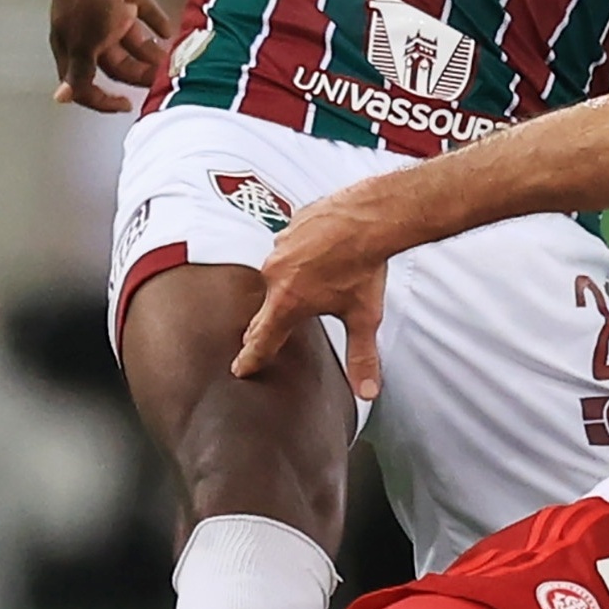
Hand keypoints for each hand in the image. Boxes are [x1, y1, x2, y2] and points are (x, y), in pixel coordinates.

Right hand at [50, 0, 171, 113]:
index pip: (84, 81)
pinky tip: (170, 33)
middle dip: (137, 73)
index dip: (102, 98)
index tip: (125, 105)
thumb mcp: (83, 42)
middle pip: (115, 62)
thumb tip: (61, 98)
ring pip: (132, 41)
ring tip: (171, 59)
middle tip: (160, 79)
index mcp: (72, 44)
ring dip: (151, 52)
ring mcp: (107, 11)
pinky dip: (158, 24)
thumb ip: (78, 72)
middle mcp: (88, 30)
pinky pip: (146, 14)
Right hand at [232, 199, 390, 398]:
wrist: (369, 217)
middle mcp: (275, 275)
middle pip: (264, 309)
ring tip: (301, 289)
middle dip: (263, 326)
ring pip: (275, 275)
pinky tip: (314, 257)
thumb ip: (362, 357)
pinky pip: (287, 249)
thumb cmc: (364, 266)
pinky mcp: (289, 226)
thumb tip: (366, 392)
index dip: (251, 357)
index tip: (240, 368)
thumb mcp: (364, 317)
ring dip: (285, 286)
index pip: (262, 339)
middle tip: (256, 339)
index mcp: (287, 302)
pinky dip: (297, 257)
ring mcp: (279, 247)